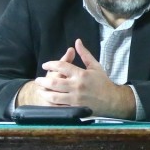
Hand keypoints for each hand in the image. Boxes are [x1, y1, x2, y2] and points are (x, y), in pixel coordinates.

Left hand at [18, 40, 135, 117]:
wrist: (111, 99)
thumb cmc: (102, 81)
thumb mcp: (95, 66)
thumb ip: (85, 54)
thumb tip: (77, 42)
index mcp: (81, 74)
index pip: (62, 66)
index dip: (51, 64)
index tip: (46, 64)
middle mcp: (77, 86)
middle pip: (54, 82)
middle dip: (43, 80)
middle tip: (38, 79)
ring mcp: (75, 98)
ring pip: (54, 95)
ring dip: (45, 92)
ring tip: (41, 89)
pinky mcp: (74, 107)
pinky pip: (59, 106)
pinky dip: (51, 103)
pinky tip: (48, 100)